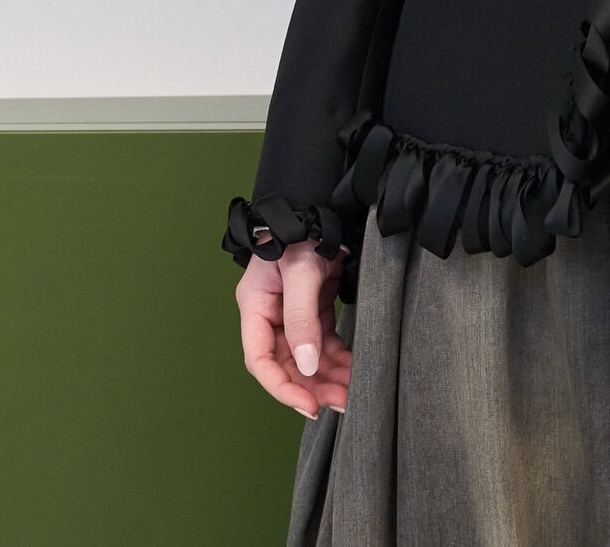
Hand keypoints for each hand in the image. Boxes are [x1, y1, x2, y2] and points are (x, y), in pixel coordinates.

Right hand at [236, 239, 351, 417]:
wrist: (320, 204)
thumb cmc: (301, 231)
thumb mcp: (300, 271)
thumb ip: (301, 318)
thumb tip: (307, 365)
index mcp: (256, 307)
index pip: (260, 360)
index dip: (282, 387)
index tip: (307, 405)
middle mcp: (271, 315)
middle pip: (286, 364)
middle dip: (312, 386)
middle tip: (341, 401)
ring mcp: (292, 314)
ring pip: (307, 358)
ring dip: (328, 377)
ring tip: (352, 392)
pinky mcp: (314, 308)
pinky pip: (323, 342)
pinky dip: (336, 358)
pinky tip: (353, 369)